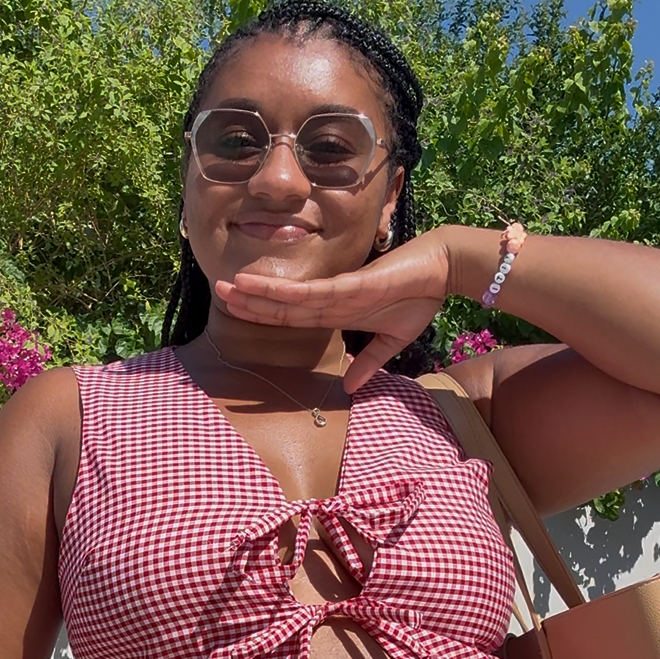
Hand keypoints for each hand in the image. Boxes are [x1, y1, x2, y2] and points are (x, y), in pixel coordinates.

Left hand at [215, 227, 454, 390]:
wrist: (442, 271)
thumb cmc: (418, 298)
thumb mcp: (391, 341)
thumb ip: (368, 362)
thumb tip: (350, 387)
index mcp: (336, 312)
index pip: (291, 318)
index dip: (263, 317)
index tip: (236, 315)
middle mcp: (330, 301)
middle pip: (281, 306)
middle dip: (249, 301)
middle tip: (217, 293)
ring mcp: (337, 292)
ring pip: (288, 296)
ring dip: (256, 293)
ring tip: (226, 287)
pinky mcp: (349, 285)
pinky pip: (310, 292)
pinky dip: (283, 291)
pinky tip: (258, 288)